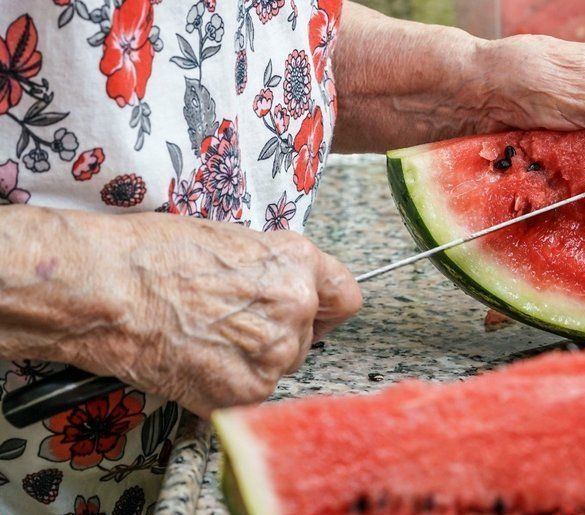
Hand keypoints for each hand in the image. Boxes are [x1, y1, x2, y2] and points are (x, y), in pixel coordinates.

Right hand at [64, 214, 361, 417]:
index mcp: (297, 263)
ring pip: (279, 367)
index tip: (313, 313)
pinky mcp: (246, 392)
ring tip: (205, 339)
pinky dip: (227, 385)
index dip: (325, 306)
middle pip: (307, 337)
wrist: (106, 289)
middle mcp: (297, 306)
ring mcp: (274, 354)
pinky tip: (195, 361)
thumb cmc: (151, 255)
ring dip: (251, 361)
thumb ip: (271, 270)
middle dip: (276, 334)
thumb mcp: (230, 242)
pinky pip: (250, 394)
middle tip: (229, 324)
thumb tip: (282, 290)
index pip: (346, 296)